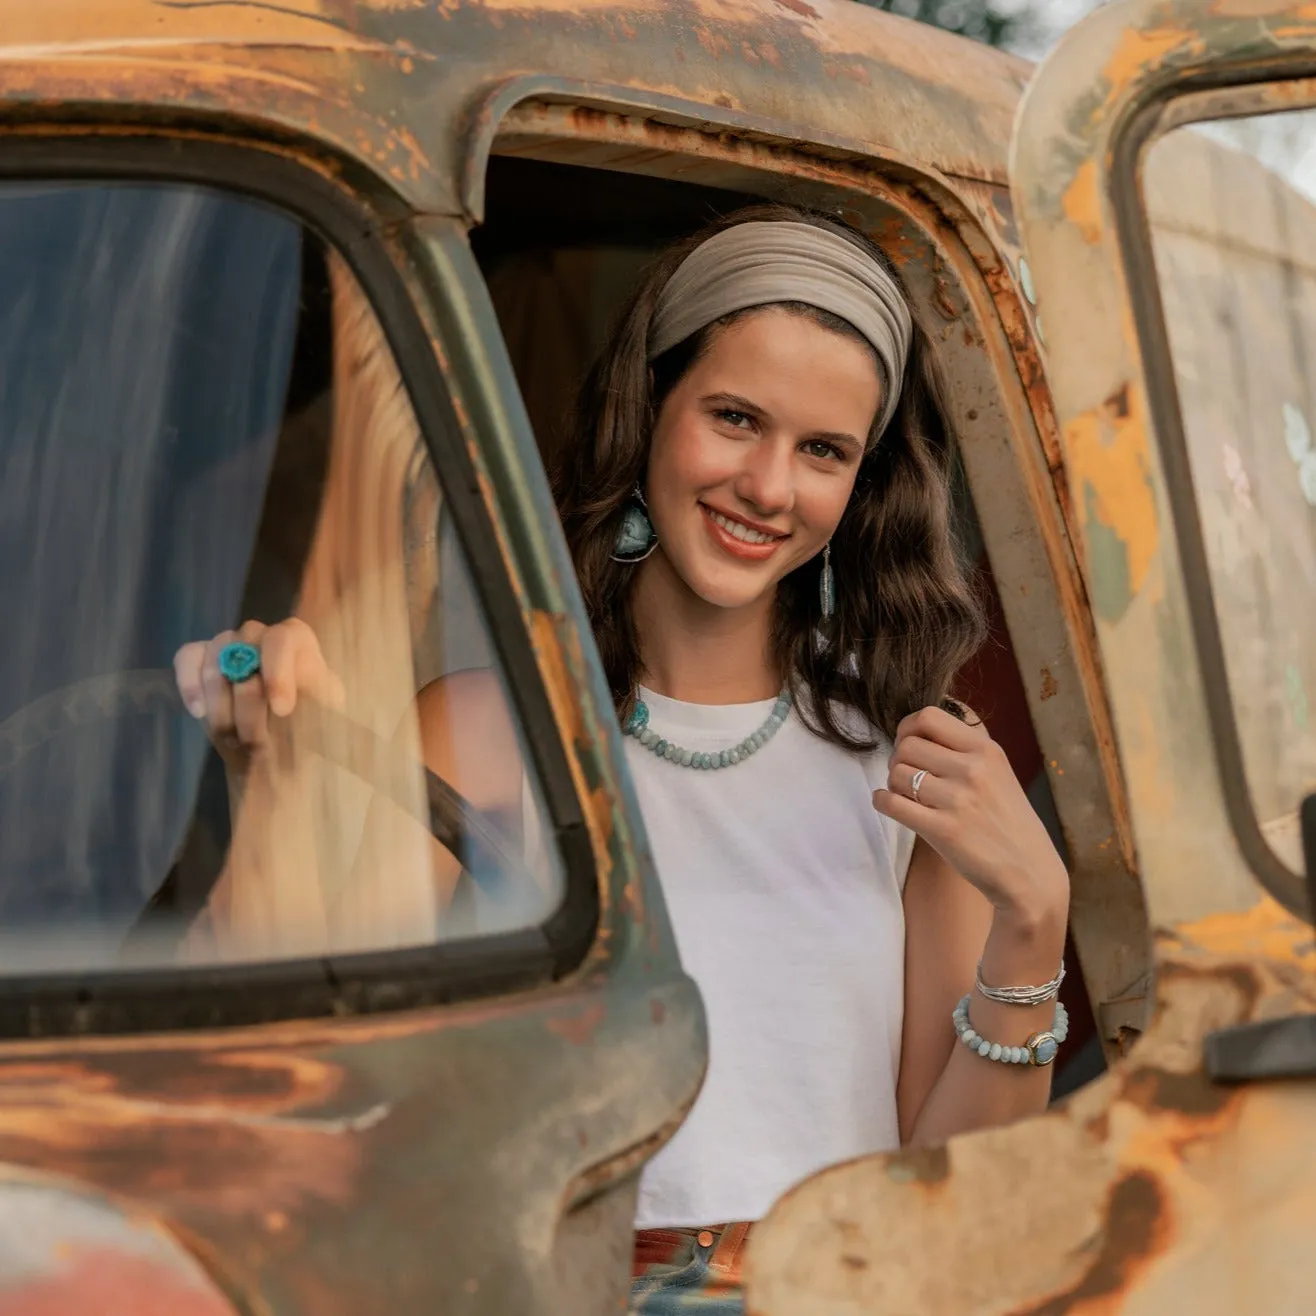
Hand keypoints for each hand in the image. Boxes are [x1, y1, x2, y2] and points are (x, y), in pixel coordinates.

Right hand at [173, 618, 344, 771]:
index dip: (279, 671)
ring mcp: (231, 644)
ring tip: (232, 738)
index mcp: (301, 647)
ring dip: (221, 700)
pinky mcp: (202, 660)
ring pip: (216, 651)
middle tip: (254, 740)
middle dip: (248, 698)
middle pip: (247, 642)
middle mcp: (264, 637)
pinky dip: (190, 684)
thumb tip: (286, 707)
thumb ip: (311, 712)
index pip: (286, 638)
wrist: (274, 755)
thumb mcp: (320, 727)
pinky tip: (199, 712)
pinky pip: (188, 656)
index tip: (282, 710)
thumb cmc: (304, 736)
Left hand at [872, 705, 1067, 924]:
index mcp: (986, 750)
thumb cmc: (1009, 822)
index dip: (907, 727)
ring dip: (893, 784)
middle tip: (906, 776)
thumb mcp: (999, 772)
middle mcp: (973, 769)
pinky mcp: (942, 830)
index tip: (906, 742)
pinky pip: (891, 803)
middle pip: (906, 745)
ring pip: (896, 773)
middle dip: (898, 759)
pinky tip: (890, 804)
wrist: (1029, 874)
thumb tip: (916, 731)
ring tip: (907, 796)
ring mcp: (958, 799)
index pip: (928, 717)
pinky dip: (882, 801)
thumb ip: (964, 750)